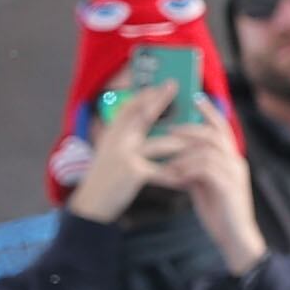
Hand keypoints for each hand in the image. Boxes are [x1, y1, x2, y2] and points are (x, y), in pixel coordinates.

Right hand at [63, 81, 174, 223]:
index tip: (158, 86)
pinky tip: (187, 178)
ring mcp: (124, 155)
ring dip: (181, 144)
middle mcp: (116, 141)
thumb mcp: (111, 155)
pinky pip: (162, 171)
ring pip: (161, 143)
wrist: (91, 204)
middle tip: (174, 87)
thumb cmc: (105, 180)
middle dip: (161, 101)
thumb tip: (149, 127)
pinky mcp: (133, 172)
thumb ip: (127, 141)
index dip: (143, 95)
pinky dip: (176, 175)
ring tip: (199, 142)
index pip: (128, 108)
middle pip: (143, 115)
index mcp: (111, 136)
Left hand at [163, 103, 264, 270]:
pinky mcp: (228, 187)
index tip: (194, 97)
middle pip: (213, 134)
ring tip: (166, 156)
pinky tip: (174, 175)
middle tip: (168, 130)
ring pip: (208, 150)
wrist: (234, 236)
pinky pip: (206, 169)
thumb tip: (177, 155)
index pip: (221, 128)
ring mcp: (233, 174)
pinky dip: (187, 169)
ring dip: (184, 151)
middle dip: (189, 129)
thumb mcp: (205, 184)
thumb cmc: (218, 210)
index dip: (209, 111)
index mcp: (231, 158)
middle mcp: (235, 161)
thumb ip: (196, 167)